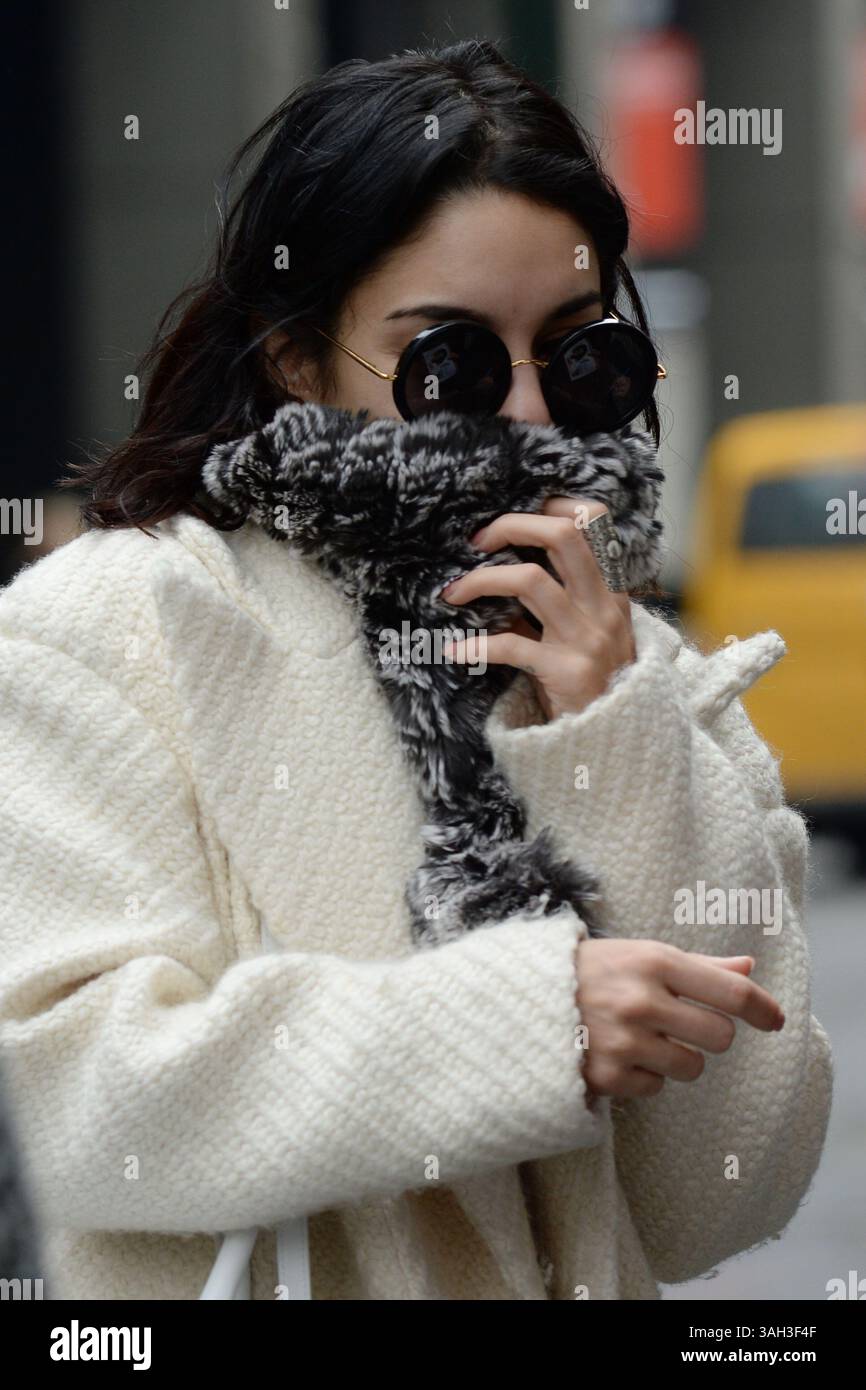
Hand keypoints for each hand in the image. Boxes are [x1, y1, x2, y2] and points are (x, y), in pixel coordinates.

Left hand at [439, 497, 635, 719]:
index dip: (555, 505)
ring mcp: (586, 638)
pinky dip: (476, 646)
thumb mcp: (585, 638)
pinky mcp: (566, 671)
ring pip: (528, 580)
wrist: (616, 745)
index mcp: (610, 593)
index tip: (516, 512)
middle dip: (513, 525)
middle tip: (477, 540)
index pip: (596, 523)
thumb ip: (553, 607)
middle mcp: (602, 607)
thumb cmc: (592, 688)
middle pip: (562, 536)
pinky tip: (457, 652)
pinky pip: (511, 645)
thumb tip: (500, 574)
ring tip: (452, 593)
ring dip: (480, 580)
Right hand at [573, 939, 784, 1101]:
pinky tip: (619, 1054)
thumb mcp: (640, 954)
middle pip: (720, 1036)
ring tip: (644, 1039)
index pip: (730, 992)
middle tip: (684, 1024)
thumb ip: (697, 966)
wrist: (521, 998)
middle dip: (710, 1033)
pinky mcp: (608, 1076)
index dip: (762, 1009)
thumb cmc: (591, 971)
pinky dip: (645, 1076)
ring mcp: (624, 1041)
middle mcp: (641, 1001)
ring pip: (693, 1067)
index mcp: (653, 961)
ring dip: (678, 1057)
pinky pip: (657, 1087)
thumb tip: (749, 970)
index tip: (776, 1020)